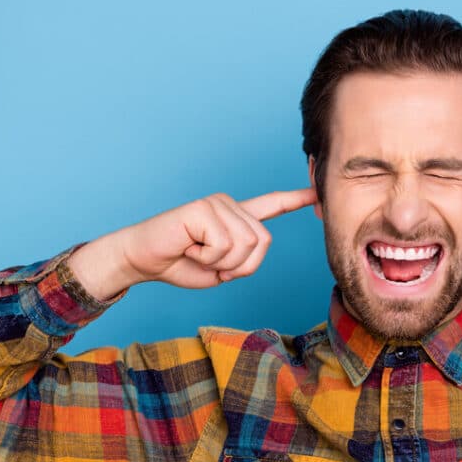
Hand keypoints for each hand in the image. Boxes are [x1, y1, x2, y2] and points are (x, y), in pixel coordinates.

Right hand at [68, 189, 316, 299]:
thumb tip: (256, 242)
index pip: (272, 205)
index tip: (318, 192)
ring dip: (222, 263)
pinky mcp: (203, 208)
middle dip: (239, 266)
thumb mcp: (222, 269)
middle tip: (210, 263)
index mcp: (236, 218)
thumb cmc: (180, 264)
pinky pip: (224, 244)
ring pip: (247, 245)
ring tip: (198, 253)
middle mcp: (230, 205)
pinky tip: (189, 247)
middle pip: (263, 242)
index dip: (296, 200)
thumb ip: (244, 259)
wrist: (143, 260)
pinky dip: (208, 257)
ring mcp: (218, 203)